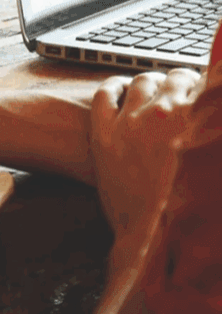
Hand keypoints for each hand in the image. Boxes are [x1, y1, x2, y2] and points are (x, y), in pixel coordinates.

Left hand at [90, 69, 200, 245]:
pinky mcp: (103, 133)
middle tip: (181, 91)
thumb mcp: (214, 170)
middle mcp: (167, 113)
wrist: (154, 236)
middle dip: (182, 82)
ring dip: (150, 82)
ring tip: (152, 89)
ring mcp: (132, 121)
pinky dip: (113, 86)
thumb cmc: (193, 210)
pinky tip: (117, 89)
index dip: (211, 84)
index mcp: (202, 120)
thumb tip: (213, 129)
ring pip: (142, 81)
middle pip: (176, 77)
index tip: (209, 90)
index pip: (213, 82)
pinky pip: (105, 94)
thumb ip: (214, 137)